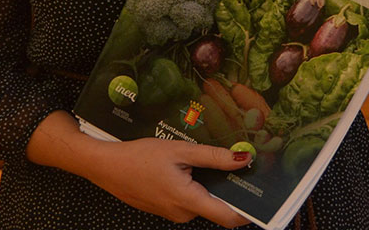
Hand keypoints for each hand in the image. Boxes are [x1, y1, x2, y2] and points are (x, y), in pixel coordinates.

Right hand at [83, 137, 251, 226]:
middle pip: (217, 207)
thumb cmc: (139, 156)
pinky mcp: (165, 208)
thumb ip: (213, 156)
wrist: (105, 167)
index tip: (262, 195)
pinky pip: (188, 200)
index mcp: (188, 201)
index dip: (248, 210)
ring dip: (210, 185)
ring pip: (202, 202)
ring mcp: (172, 214)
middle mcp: (182, 214)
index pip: (228, 217)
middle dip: (230, 189)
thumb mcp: (179, 151)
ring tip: (213, 158)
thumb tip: (243, 159)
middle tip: (240, 163)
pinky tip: (189, 166)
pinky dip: (195, 186)